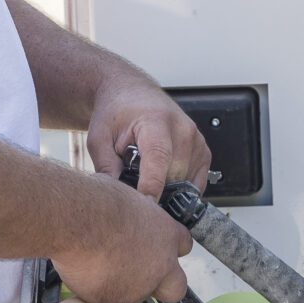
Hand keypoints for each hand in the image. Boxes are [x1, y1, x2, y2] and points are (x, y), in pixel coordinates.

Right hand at [55, 175, 190, 302]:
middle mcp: (159, 266)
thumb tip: (131, 218)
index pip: (183, 246)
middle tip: (138, 271)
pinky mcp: (110, 300)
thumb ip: (138, 218)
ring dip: (122, 283)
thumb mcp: (128, 199)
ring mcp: (137, 288)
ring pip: (135, 294)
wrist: (75, 220)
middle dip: (162, 284)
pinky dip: (96, 287)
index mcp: (166, 235)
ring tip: (98, 261)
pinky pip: (105, 298)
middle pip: (175, 288)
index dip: (168, 248)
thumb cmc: (98, 201)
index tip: (155, 245)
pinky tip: (83, 269)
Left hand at [85, 74, 210, 200]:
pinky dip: (178, 188)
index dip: (152, 186)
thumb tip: (117, 198)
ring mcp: (197, 141)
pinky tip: (161, 177)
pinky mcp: (204, 152)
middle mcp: (182, 130)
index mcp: (155, 121)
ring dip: (165, 189)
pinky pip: (195, 184)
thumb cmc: (115, 113)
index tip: (145, 208)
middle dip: (152, 190)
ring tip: (145, 173)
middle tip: (133, 185)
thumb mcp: (99, 138)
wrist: (131, 94)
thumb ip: (106, 167)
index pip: (159, 159)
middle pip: (172, 177)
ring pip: (185, 185)